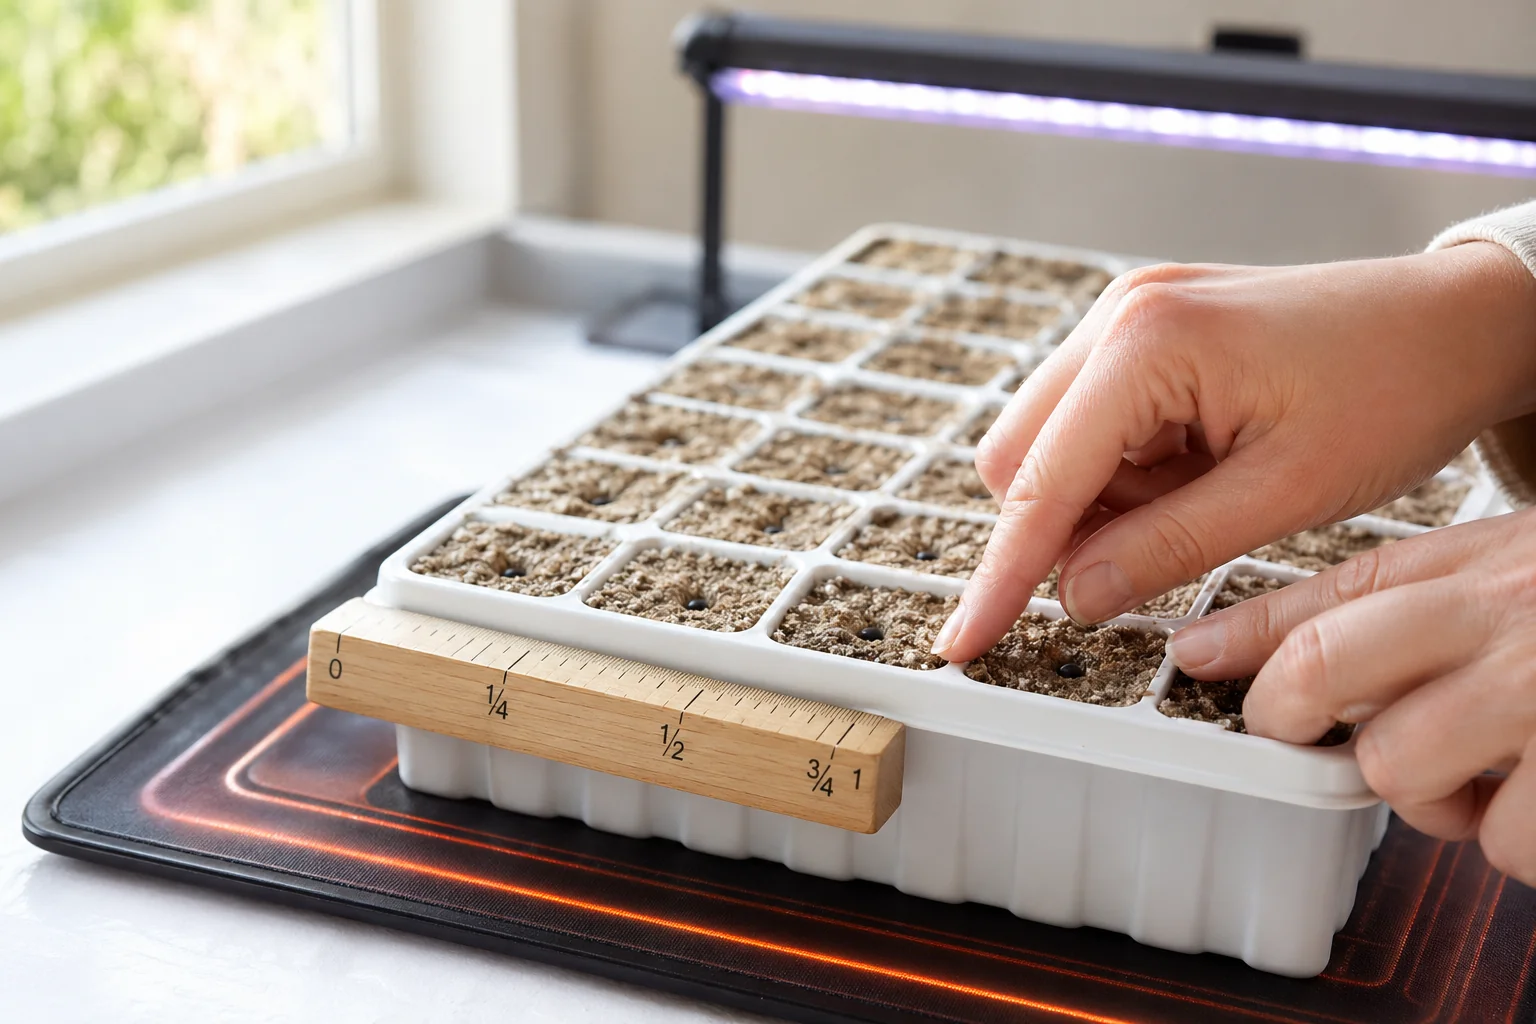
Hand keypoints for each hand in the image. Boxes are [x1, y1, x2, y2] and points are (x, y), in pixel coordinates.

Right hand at [932, 242, 1535, 662]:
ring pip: (1052, 447)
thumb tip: (1074, 597)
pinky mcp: (1143, 333)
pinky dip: (1129, 475)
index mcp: (1147, 342)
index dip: (1002, 574)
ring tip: (1210, 496)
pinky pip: (1094, 427)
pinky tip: (1202, 471)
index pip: (1041, 483)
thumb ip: (1166, 549)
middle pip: (1021, 459)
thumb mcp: (1286, 493)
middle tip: (1153, 559)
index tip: (964, 642)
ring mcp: (1126, 317)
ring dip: (1105, 502)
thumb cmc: (1395, 388)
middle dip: (1065, 528)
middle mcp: (1118, 316)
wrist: (1456, 321)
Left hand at [1165, 510, 1535, 884]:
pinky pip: (1497, 839)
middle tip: (1313, 740)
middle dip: (1288, 713)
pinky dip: (1511, 839)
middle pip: (1321, 663)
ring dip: (1428, 798)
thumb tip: (1281, 638)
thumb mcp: (1526, 572)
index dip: (1253, 630)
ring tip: (1484, 775)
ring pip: (1393, 765)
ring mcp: (1535, 691)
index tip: (1195, 654)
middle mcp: (1502, 614)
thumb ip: (1427, 602)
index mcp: (1487, 564)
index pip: (1341, 586)